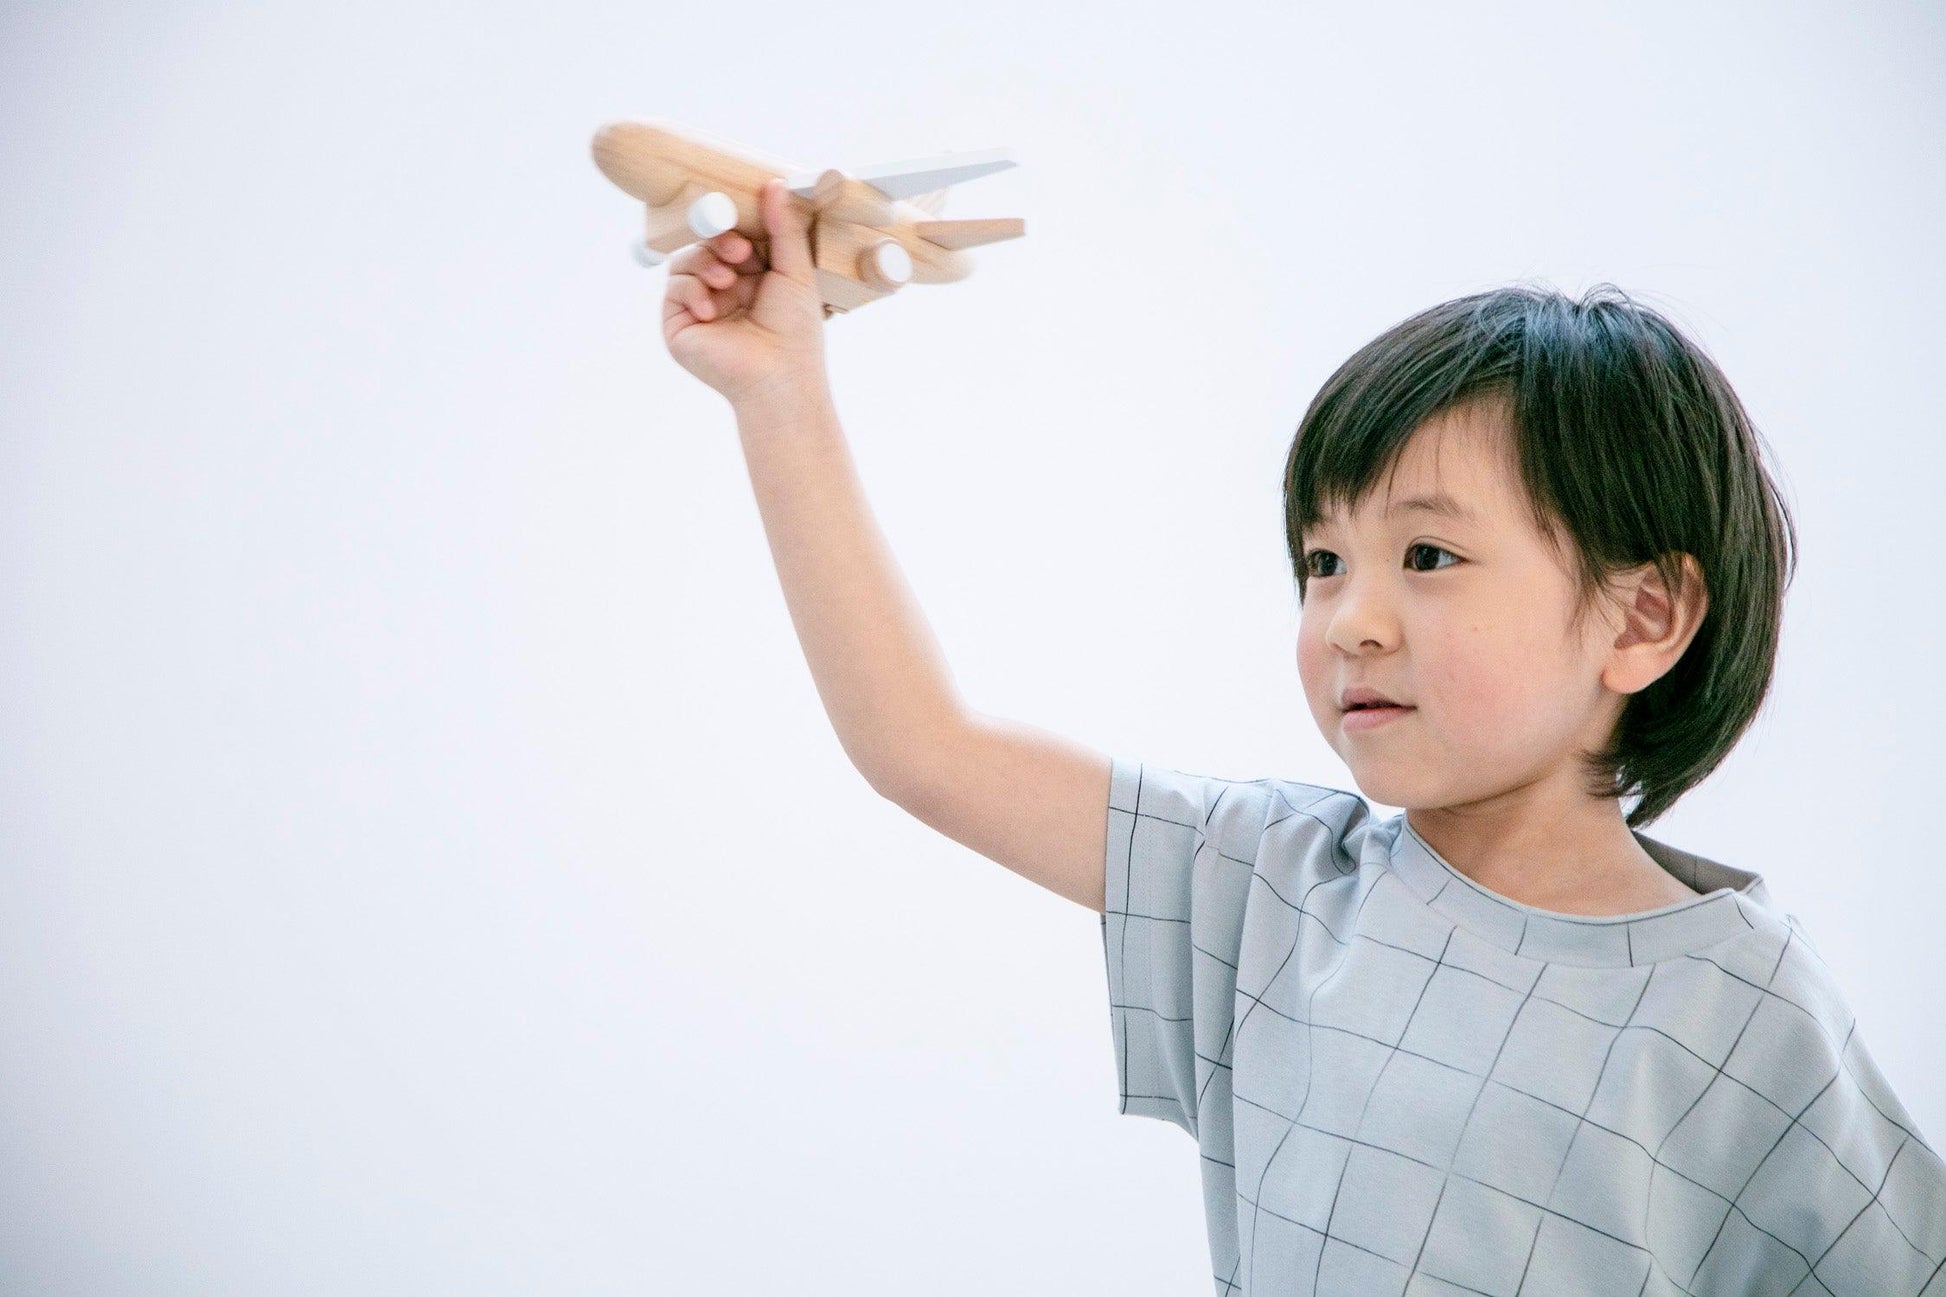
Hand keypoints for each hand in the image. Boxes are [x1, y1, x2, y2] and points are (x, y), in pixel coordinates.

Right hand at [662, 177, 827, 406]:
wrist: (779, 375)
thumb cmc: (795, 331)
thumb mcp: (795, 271)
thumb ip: (784, 228)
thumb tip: (775, 183)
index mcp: (752, 278)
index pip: (734, 237)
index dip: (737, 227)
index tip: (749, 228)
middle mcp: (723, 290)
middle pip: (707, 243)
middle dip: (721, 240)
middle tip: (740, 251)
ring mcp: (699, 307)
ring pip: (687, 261)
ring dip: (706, 263)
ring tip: (728, 282)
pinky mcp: (678, 325)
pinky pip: (674, 288)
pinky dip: (692, 290)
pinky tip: (713, 310)